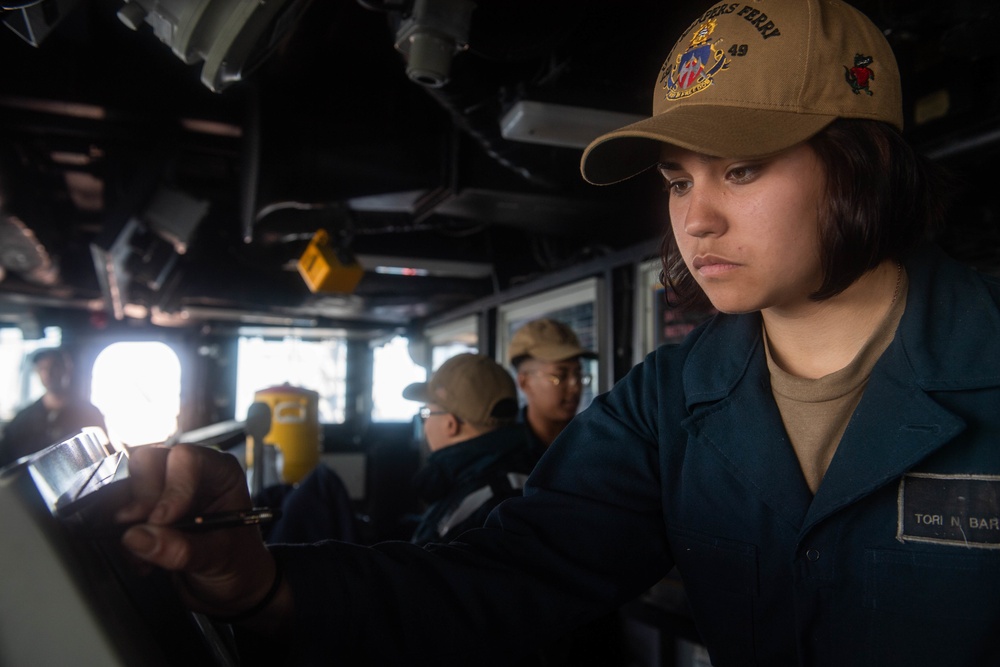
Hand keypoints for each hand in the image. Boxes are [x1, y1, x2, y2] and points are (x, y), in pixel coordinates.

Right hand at [115, 444, 282, 621]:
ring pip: (126, 485)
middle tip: (146, 531)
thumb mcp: (219, 557)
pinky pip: (114, 513)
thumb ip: (182, 549)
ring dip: (127, 523)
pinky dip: (120, 538)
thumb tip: (137, 536)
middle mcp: (187, 474)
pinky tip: (142, 561)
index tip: (163, 520)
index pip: (186, 459)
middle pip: (148, 463)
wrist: (228, 585)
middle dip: (142, 499)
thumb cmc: (238, 562)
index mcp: (219, 471)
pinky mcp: (142, 512)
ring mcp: (161, 491)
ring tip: (146, 556)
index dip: (171, 488)